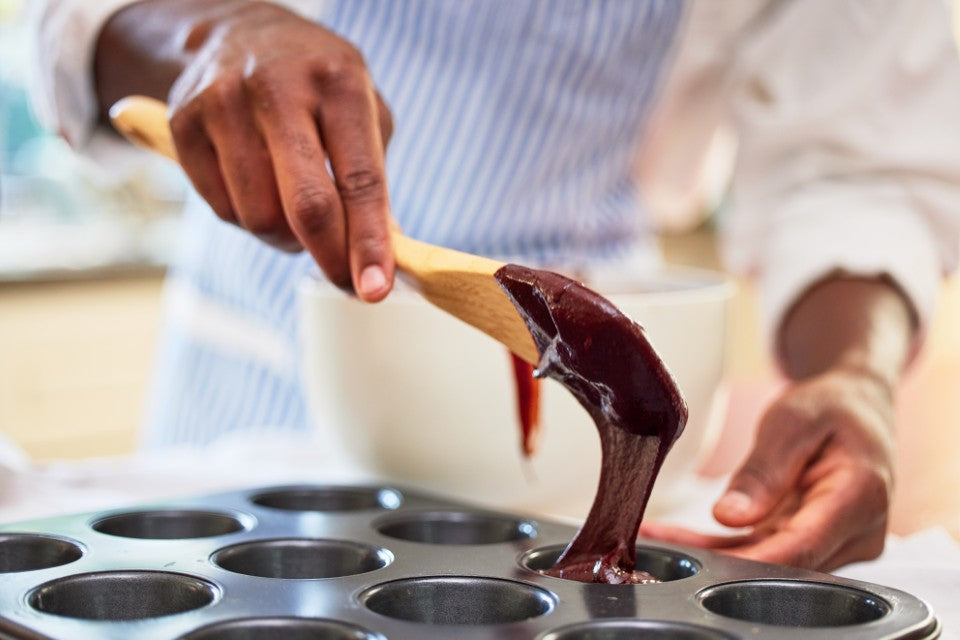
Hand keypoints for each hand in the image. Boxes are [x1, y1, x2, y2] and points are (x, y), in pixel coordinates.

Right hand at [99, 1, 394, 299]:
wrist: (236, 31)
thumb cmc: (316, 86)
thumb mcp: (360, 112)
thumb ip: (372, 182)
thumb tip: (382, 256)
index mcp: (338, 82)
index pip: (360, 179)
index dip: (369, 242)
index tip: (375, 292)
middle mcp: (279, 87)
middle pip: (306, 205)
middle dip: (329, 258)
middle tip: (344, 282)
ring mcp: (224, 102)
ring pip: (259, 217)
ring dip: (285, 238)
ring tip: (296, 213)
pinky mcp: (183, 123)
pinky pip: (222, 209)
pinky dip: (247, 219)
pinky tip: (258, 190)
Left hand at [640, 366, 894, 570]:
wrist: (857, 406)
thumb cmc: (832, 406)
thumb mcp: (792, 422)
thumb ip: (763, 472)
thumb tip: (729, 518)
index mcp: (861, 497)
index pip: (802, 546)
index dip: (748, 558)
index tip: (699, 559)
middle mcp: (857, 533)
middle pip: (781, 561)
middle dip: (717, 559)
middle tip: (659, 542)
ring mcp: (837, 544)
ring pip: (768, 562)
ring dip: (712, 554)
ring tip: (657, 537)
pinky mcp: (814, 543)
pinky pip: (765, 551)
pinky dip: (723, 546)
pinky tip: (680, 539)